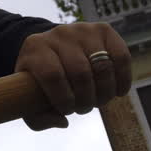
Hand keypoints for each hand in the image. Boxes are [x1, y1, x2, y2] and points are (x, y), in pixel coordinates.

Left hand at [15, 22, 131, 130]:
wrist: (53, 47)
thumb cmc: (41, 78)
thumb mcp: (28, 96)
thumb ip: (37, 118)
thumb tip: (62, 122)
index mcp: (35, 47)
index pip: (52, 75)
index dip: (63, 99)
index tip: (67, 110)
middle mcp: (58, 34)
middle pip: (80, 72)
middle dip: (86, 99)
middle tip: (84, 108)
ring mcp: (82, 29)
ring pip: (102, 67)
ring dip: (104, 92)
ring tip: (98, 100)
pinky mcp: (104, 30)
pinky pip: (121, 57)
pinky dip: (123, 79)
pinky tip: (117, 91)